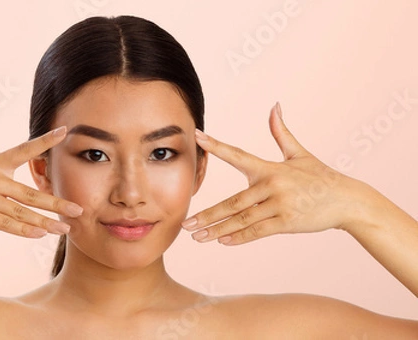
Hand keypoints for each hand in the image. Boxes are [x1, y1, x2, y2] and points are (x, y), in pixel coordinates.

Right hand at [0, 99, 82, 237]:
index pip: (25, 149)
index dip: (46, 141)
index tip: (65, 133)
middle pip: (31, 192)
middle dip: (57, 202)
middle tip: (80, 208)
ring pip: (22, 212)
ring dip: (45, 221)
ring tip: (66, 228)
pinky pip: (4, 224)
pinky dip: (23, 229)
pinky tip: (40, 234)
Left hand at [182, 102, 366, 244]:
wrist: (347, 200)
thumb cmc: (320, 176)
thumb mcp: (299, 153)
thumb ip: (281, 132)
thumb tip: (275, 106)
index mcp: (270, 168)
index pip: (237, 155)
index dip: (216, 146)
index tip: (197, 137)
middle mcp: (272, 185)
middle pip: (233, 202)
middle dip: (207, 214)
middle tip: (185, 223)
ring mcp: (279, 205)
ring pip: (242, 220)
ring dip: (217, 230)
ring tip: (197, 237)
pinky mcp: (287, 222)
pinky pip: (258, 231)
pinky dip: (240, 237)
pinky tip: (222, 241)